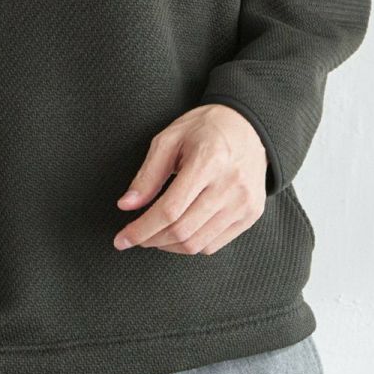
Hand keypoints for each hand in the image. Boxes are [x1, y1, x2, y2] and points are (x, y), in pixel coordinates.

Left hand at [112, 103, 267, 254]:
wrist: (247, 126)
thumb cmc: (205, 129)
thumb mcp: (169, 139)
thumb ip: (147, 174)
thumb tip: (126, 205)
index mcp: (208, 161)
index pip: (170, 209)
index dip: (141, 229)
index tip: (122, 239)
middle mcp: (230, 185)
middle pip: (182, 230)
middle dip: (151, 240)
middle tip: (135, 237)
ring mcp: (244, 203)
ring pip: (197, 244)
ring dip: (168, 246)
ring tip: (154, 235)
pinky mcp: (251, 214)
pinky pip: (214, 245)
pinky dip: (190, 245)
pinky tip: (179, 232)